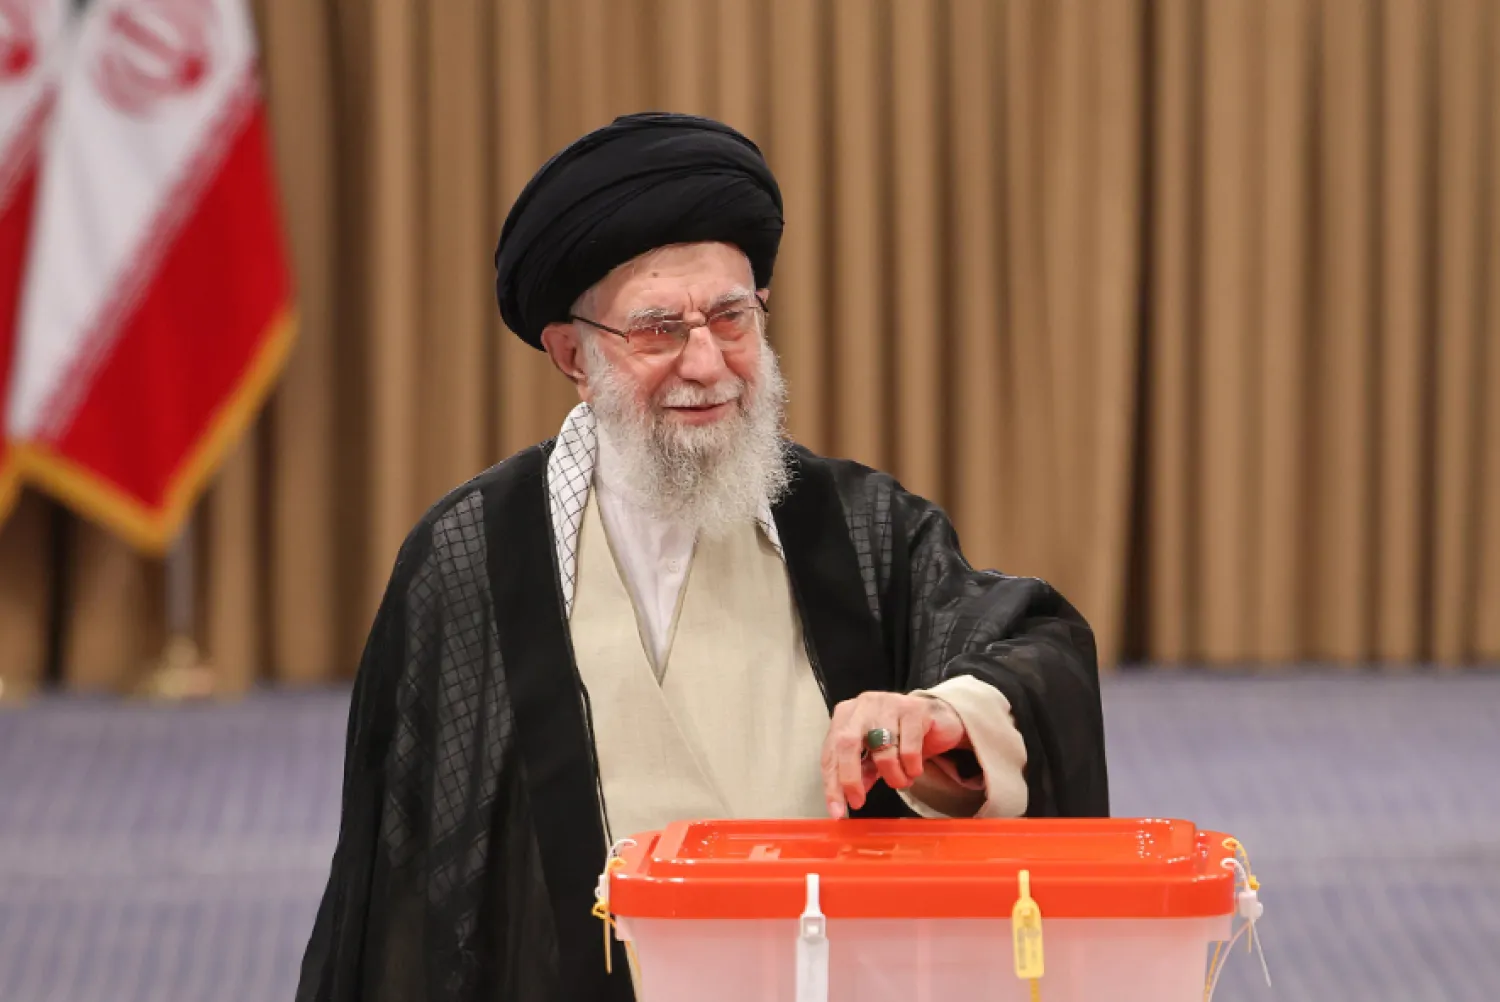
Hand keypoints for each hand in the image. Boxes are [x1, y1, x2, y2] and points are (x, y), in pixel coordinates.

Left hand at [819, 691, 969, 818]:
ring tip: (902, 780)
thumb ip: (860, 772)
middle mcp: (863, 705)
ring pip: (883, 751)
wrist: (939, 719)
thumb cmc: (900, 737)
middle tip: (858, 802)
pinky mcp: (914, 709)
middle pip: (847, 743)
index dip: (832, 783)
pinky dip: (912, 768)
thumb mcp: (875, 756)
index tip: (837, 811)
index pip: (831, 751)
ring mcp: (888, 703)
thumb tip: (846, 798)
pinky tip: (915, 768)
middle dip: (849, 778)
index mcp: (847, 714)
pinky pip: (909, 750)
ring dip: (893, 776)